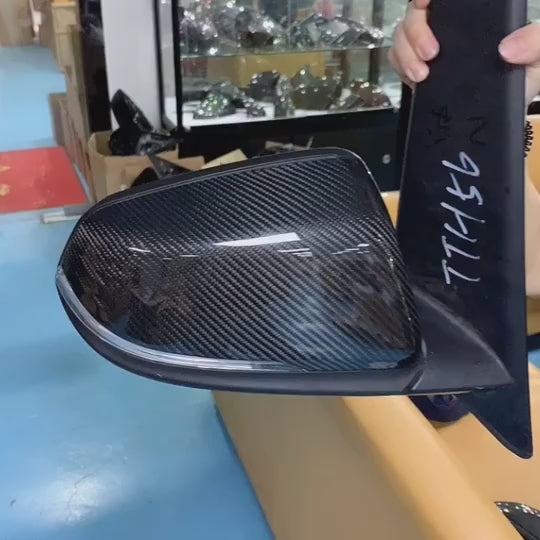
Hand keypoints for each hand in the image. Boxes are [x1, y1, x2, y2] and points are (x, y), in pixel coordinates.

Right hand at [388, 0, 539, 103]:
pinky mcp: (419, 70)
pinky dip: (400, 68)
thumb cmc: (525, 73)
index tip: (424, 2)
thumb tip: (507, 48)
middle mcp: (448, 27)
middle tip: (431, 54)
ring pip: (401, 37)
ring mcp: (430, 48)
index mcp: (474, 14)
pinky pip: (398, 60)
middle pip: (414, 15)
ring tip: (421, 75)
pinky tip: (414, 80)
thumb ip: (535, 42)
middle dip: (415, 32)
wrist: (508, 108)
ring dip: (405, 55)